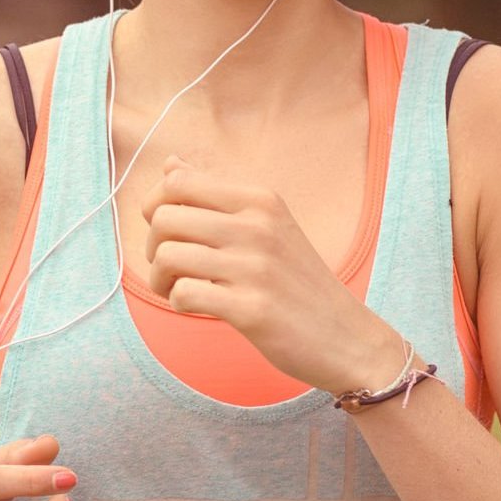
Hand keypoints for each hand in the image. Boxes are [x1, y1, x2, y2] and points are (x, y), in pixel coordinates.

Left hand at [138, 154, 410, 395]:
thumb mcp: (267, 224)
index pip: (178, 181)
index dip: (155, 206)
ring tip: (177, 290)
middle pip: (164, 217)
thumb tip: (169, 163)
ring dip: (160, 279)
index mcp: (261, 200)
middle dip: (153, 246)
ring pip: (168, 255)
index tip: (167, 232)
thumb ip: (214, 194)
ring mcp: (255, 268)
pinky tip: (196, 307)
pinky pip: (184, 294)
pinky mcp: (252, 309)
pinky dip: (178, 303)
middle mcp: (258, 226)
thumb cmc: (298, 282)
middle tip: (170, 268)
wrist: (347, 337)